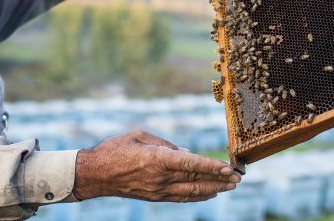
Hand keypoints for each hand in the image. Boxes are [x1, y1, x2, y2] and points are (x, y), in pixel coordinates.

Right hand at [73, 130, 239, 201]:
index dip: (211, 166)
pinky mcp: (155, 197)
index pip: (191, 164)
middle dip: (219, 179)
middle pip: (196, 179)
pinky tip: (209, 194)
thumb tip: (187, 153)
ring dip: (213, 189)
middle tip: (238, 177)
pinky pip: (181, 198)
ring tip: (230, 186)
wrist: (96, 174)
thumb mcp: (140, 135)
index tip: (227, 168)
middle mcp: (160, 177)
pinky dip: (198, 196)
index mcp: (157, 159)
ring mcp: (158, 190)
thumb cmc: (116, 149)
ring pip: (192, 192)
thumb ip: (166, 143)